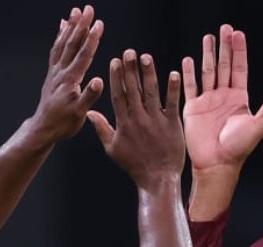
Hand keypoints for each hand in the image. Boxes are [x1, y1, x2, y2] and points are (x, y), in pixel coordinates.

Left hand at [28, 5, 104, 142]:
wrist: (44, 128)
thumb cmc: (63, 123)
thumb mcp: (79, 114)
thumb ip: (89, 96)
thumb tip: (99, 81)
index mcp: (70, 80)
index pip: (83, 55)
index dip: (92, 38)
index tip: (99, 23)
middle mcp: (60, 72)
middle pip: (71, 43)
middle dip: (80, 25)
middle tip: (87, 9)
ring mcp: (55, 71)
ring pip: (62, 43)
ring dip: (70, 27)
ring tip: (75, 12)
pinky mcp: (52, 72)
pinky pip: (56, 50)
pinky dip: (60, 36)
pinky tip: (63, 27)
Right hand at [87, 50, 184, 187]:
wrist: (157, 179)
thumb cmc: (134, 165)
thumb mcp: (112, 148)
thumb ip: (102, 128)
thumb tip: (88, 112)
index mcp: (124, 123)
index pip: (118, 95)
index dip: (117, 77)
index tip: (115, 61)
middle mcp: (139, 119)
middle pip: (133, 89)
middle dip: (130, 69)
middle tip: (129, 52)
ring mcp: (156, 121)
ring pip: (151, 92)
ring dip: (149, 74)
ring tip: (145, 57)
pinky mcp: (172, 124)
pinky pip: (172, 103)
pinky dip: (172, 88)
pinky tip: (173, 73)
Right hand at [182, 24, 262, 174]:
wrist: (217, 163)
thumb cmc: (239, 148)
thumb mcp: (259, 124)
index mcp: (239, 98)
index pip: (240, 68)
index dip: (239, 51)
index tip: (238, 34)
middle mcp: (224, 96)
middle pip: (224, 65)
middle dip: (224, 47)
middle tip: (224, 28)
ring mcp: (208, 101)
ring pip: (208, 71)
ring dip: (207, 54)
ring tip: (208, 38)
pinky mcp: (193, 108)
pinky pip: (190, 86)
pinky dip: (188, 73)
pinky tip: (188, 59)